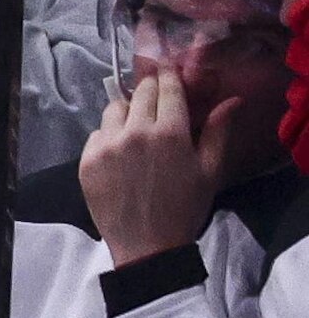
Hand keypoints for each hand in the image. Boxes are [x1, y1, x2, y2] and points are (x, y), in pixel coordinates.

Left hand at [77, 66, 218, 268]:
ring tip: (137, 128)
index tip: (168, 71)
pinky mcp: (86, 162)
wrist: (147, 246)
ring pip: (114, 110)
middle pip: (140, 93)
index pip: (167, 87)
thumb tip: (231, 99)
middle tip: (156, 99)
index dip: (169, 77)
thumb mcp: (209, 169)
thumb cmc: (184, 207)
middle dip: (150, 91)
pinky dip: (108, 136)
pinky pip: (96, 134)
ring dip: (126, 112)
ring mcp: (106, 146)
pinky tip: (120, 152)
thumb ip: (217, 130)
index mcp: (169, 132)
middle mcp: (134, 133)